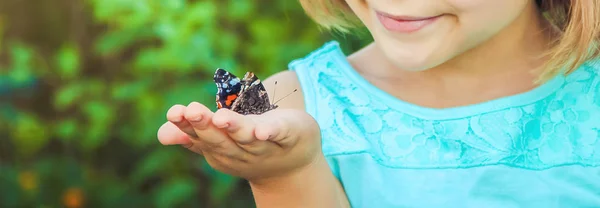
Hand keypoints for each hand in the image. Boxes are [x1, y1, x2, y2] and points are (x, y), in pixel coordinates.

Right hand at [157, 102, 321, 181]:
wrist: (292, 167)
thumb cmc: (250, 145)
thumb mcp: (220, 140)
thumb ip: (194, 135)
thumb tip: (161, 134)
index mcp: (219, 147)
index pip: (198, 136)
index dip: (185, 125)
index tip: (174, 112)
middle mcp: (238, 150)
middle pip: (219, 139)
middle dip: (205, 125)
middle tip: (192, 111)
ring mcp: (264, 145)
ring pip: (247, 137)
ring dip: (234, 128)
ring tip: (220, 118)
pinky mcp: (288, 134)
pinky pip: (280, 133)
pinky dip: (271, 132)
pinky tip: (263, 129)